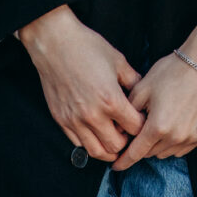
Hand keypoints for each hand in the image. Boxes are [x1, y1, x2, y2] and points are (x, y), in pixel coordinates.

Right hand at [19, 5, 144, 161]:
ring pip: (97, 152)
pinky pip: (79, 144)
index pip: (136, 128)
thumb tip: (141, 94)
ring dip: (108, 149)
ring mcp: (76, 121)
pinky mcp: (62, 121)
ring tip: (113, 139)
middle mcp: (93, 116)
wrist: (54, 43)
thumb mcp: (117, 60)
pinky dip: (90, 143)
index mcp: (111, 100)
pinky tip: (95, 133)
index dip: (142, 126)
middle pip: (117, 146)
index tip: (140, 121)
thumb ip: (133, 81)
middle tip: (128, 133)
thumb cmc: (86, 47)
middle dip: (126, 142)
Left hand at [112, 0, 196, 170]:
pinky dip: (173, 143)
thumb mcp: (142, 88)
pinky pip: (180, 149)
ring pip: (164, 153)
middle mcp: (175, 137)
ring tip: (158, 124)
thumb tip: (118, 130)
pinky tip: (173, 126)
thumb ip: (127, 112)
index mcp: (158, 127)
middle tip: (140, 130)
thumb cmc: (172, 72)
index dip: (123, 161)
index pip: (135, 153)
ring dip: (157, 145)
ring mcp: (190, 138)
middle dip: (141, 145)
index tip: (115, 167)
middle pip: (150, 153)